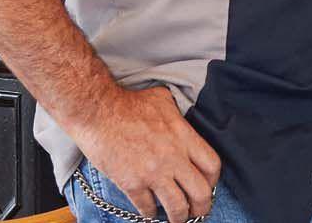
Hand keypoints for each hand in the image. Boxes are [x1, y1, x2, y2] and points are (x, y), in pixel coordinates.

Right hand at [75, 86, 219, 222]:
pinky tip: (149, 213)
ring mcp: (153, 172)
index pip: (212, 165)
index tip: (207, 185)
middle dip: (202, 207)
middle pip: (201, 192)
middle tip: (197, 211)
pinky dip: (149, 214)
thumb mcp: (163, 100)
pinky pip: (147, 209)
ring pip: (177, 207)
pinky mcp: (132, 184)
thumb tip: (181, 119)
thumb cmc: (129, 103)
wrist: (98, 111)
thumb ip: (177, 114)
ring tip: (176, 219)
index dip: (213, 180)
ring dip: (179, 217)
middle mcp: (173, 157)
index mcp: (183, 136)